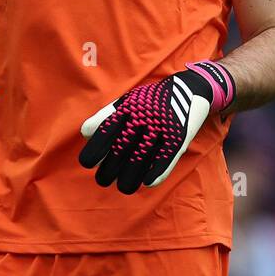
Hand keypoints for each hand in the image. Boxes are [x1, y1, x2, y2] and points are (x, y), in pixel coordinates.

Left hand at [78, 61, 234, 193]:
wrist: (189, 89)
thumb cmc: (152, 100)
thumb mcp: (128, 102)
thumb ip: (106, 116)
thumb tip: (85, 134)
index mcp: (128, 109)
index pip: (104, 134)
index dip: (94, 152)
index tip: (88, 163)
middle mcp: (143, 119)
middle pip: (120, 151)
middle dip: (108, 171)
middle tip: (103, 179)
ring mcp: (161, 129)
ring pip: (140, 160)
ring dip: (129, 179)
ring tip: (123, 186)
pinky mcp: (178, 138)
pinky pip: (165, 160)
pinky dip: (155, 174)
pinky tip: (147, 182)